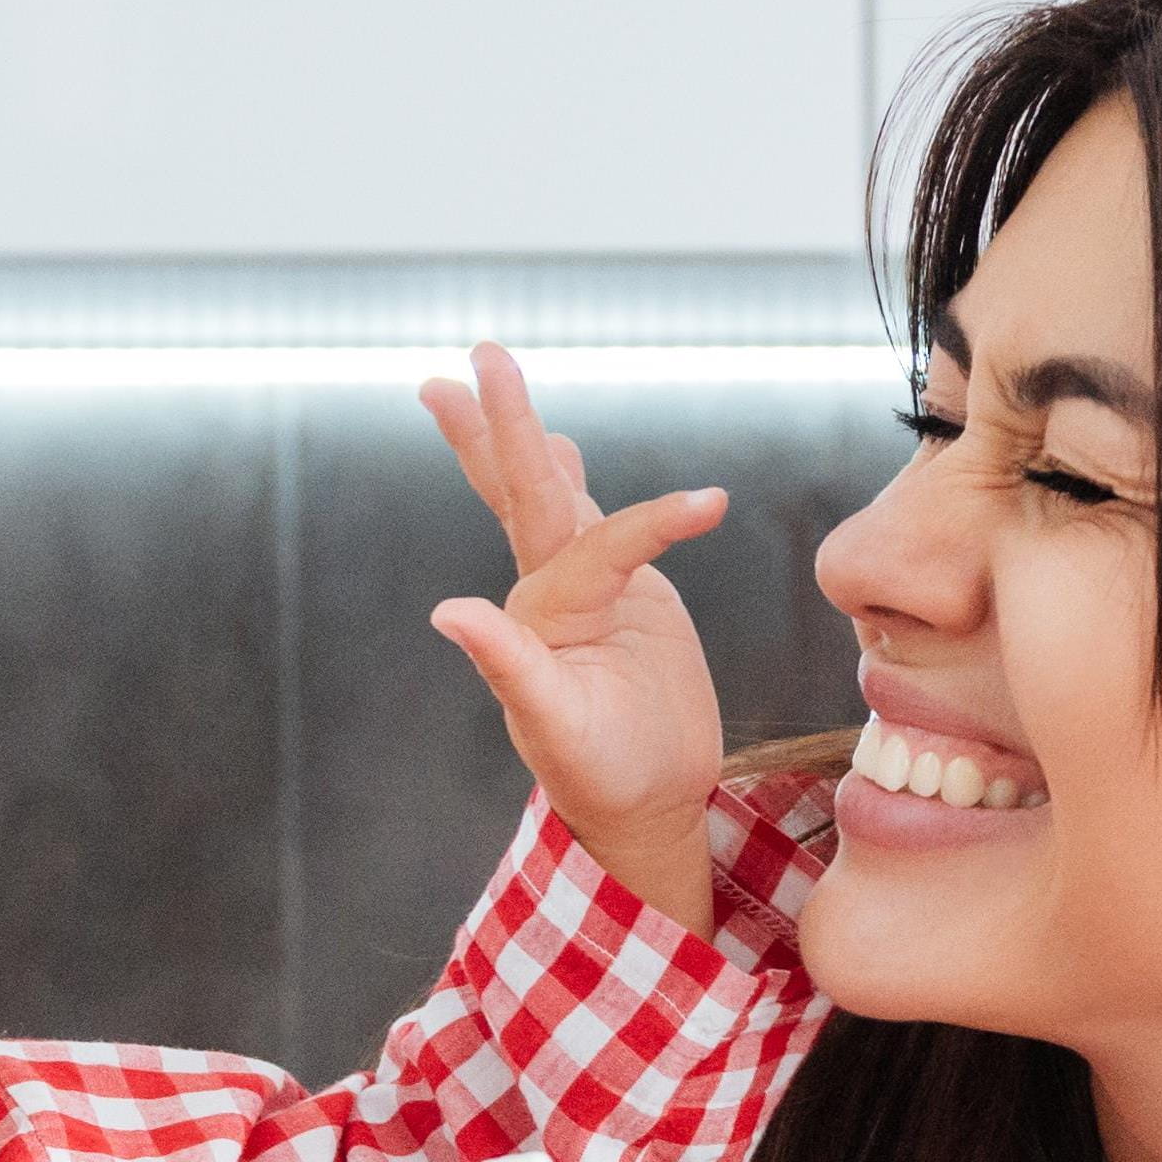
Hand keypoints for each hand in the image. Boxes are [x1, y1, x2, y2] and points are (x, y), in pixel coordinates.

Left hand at [418, 343, 736, 936]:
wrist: (642, 807)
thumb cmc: (600, 778)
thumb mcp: (556, 730)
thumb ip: (509, 669)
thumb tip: (449, 612)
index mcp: (541, 614)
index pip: (595, 544)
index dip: (653, 521)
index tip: (712, 503)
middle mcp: (552, 590)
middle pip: (526, 491)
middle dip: (502, 422)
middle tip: (478, 353)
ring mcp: (586, 589)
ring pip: (547, 497)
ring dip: (521, 440)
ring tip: (489, 382)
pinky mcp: (623, 597)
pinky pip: (594, 523)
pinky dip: (571, 481)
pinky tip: (561, 451)